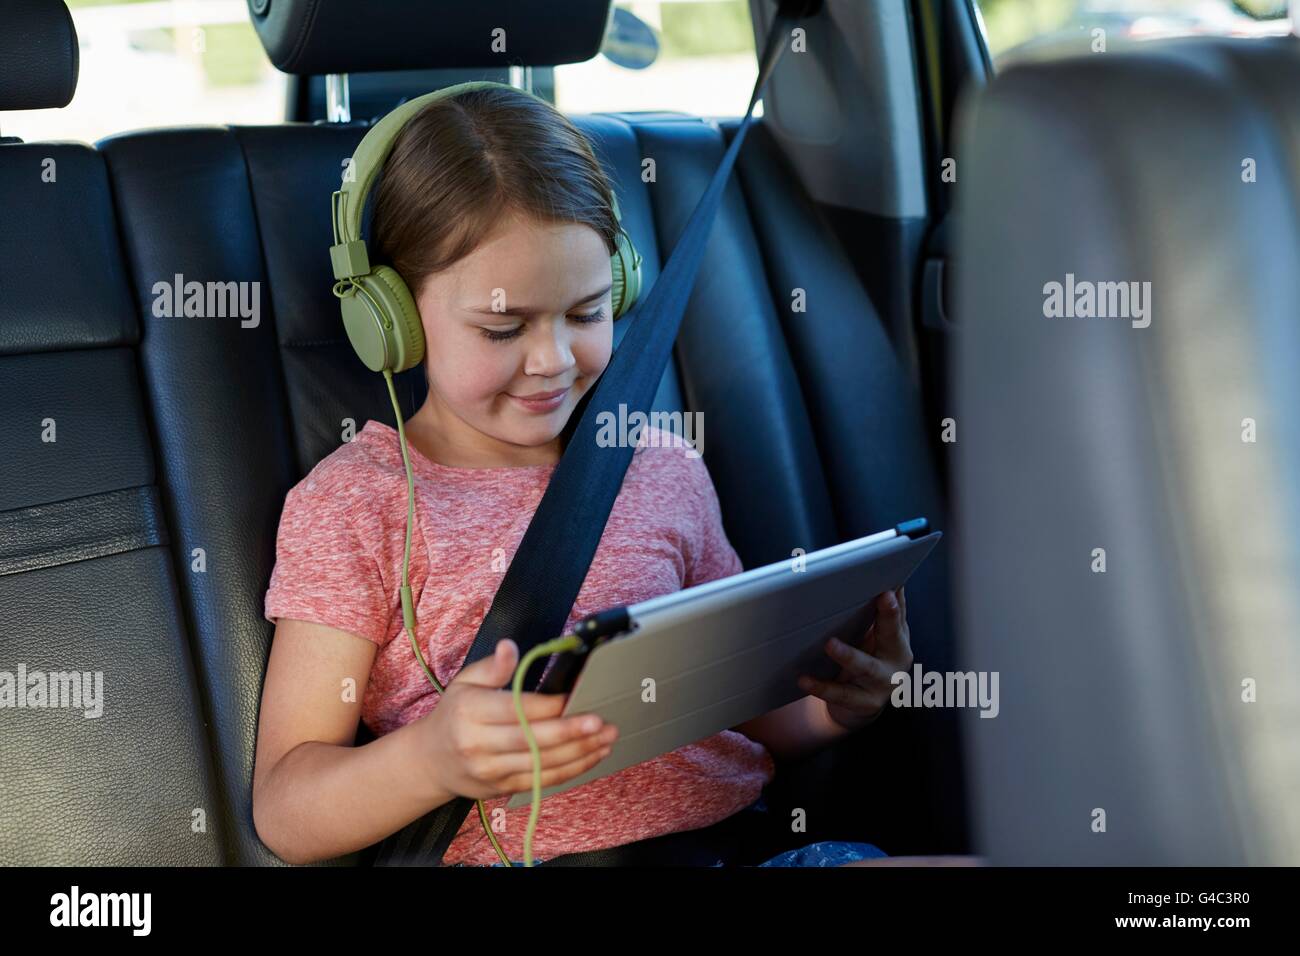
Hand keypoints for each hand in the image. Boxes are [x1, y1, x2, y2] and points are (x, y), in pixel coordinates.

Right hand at [418, 639, 618, 800]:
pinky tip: (592, 756)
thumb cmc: (455, 714)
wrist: (430, 760)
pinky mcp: (503, 788)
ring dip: (580, 753)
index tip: (575, 697)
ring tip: (607, 739)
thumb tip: (510, 648)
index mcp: (471, 712)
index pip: (516, 709)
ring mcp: (492, 770)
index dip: (548, 706)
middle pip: (532, 740)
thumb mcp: (464, 682)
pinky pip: (542, 781)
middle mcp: (479, 744)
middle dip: (571, 732)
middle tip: (602, 722)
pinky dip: (571, 770)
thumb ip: (492, 667)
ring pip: (542, 764)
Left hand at [797, 586, 912, 732]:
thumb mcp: (876, 638)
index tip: (890, 587)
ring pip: (866, 667)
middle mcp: (896, 660)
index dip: (895, 600)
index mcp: (898, 639)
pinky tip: (803, 679)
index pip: (898, 613)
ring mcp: (883, 683)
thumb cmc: (867, 661)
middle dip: (888, 617)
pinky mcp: (865, 703)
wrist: (861, 705)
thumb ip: (877, 613)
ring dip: (849, 654)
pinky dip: (821, 686)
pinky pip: (841, 694)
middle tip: (883, 598)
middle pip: (892, 635)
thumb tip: (879, 577)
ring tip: (830, 644)